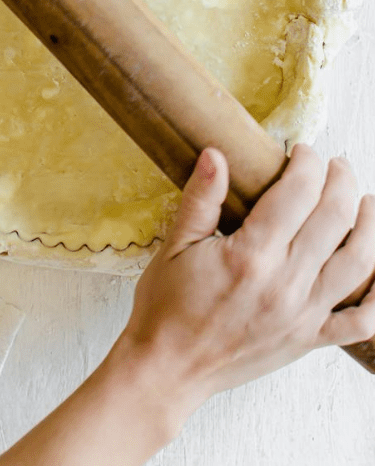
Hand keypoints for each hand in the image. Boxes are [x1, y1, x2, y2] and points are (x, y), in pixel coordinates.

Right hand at [120, 145, 374, 421]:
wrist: (168, 368)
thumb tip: (216, 155)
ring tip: (368, 202)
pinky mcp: (310, 338)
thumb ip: (200, 200)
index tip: (302, 151)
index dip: (306, 164)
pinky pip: (363, 319)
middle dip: (342, 182)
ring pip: (360, 261)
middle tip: (336, 165)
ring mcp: (304, 314)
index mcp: (250, 257)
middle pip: (335, 219)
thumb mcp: (172, 248)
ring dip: (371, 225)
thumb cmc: (165, 309)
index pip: (296, 195)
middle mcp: (285, 284)